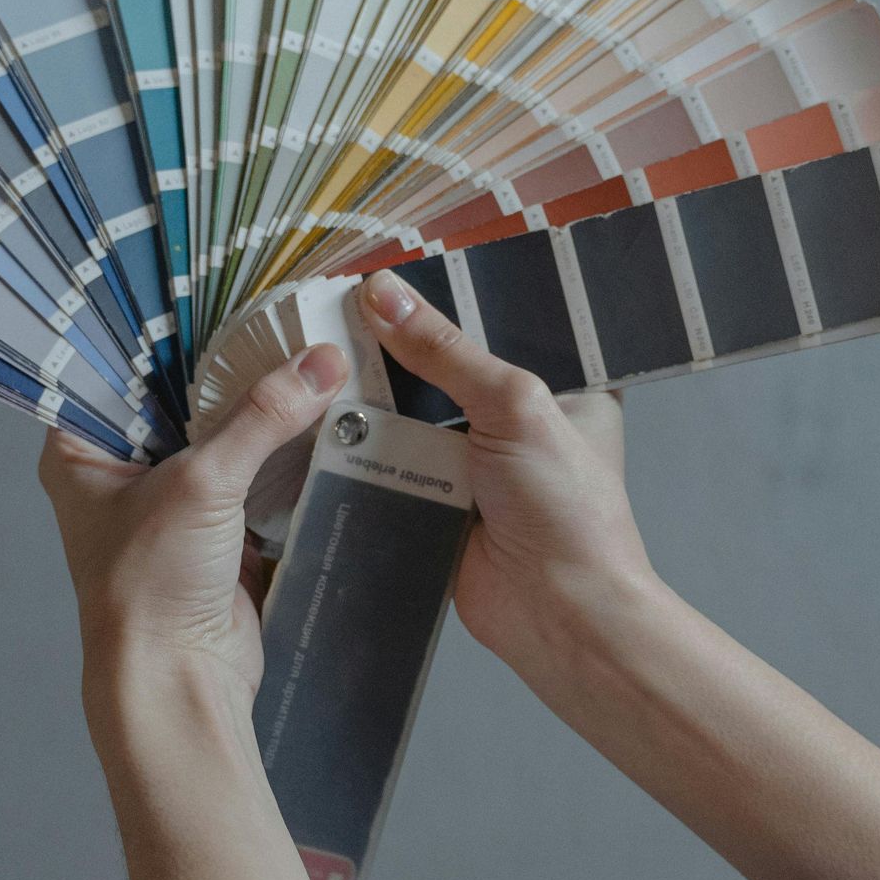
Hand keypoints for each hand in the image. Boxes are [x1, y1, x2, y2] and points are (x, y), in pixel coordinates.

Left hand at [40, 345, 352, 879]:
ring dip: (257, 405)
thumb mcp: (204, 482)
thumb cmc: (149, 585)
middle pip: (174, 394)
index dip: (161, 323)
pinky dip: (279, 449)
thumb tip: (323, 362)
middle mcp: (115, 468)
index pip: (115, 360)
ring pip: (216, 433)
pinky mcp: (213, 530)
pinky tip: (316, 410)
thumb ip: (264, 417)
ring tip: (302, 346)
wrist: (177, 683)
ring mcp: (165, 500)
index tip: (212, 279)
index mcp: (80, 446)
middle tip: (274, 306)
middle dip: (224, 361)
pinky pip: (249, 473)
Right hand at [357, 271, 660, 711]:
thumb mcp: (514, 406)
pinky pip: (391, 461)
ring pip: (412, 413)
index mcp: (565, 385)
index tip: (399, 265)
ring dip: (373, 393)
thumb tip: (381, 295)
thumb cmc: (565, 507)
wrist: (557, 615)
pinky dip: (360, 445)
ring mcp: (475, 463)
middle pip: (448, 366)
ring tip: (315, 341)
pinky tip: (315, 407)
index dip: (456, 295)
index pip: (505, 322)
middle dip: (401, 344)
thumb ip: (448, 352)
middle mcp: (519, 420)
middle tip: (340, 297)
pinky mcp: (436, 502)